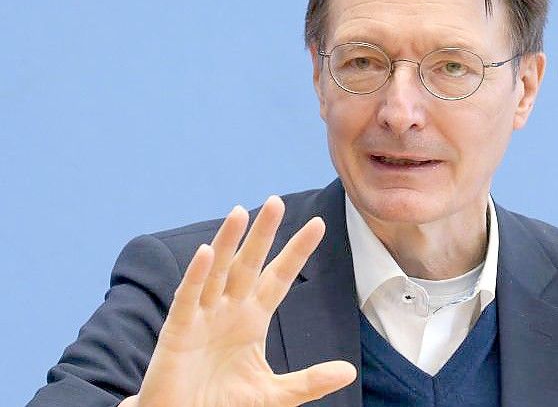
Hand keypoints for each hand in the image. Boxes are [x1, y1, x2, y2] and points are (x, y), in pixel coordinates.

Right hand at [126, 196, 355, 406]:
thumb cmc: (224, 405)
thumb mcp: (274, 394)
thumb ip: (309, 381)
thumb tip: (348, 371)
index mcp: (253, 318)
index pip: (279, 277)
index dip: (297, 251)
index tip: (318, 224)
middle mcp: (229, 309)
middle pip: (250, 264)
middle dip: (263, 234)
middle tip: (276, 202)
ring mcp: (203, 316)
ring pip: (218, 270)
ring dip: (228, 241)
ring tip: (241, 212)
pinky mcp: (178, 330)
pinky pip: (188, 297)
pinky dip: (197, 275)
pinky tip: (207, 252)